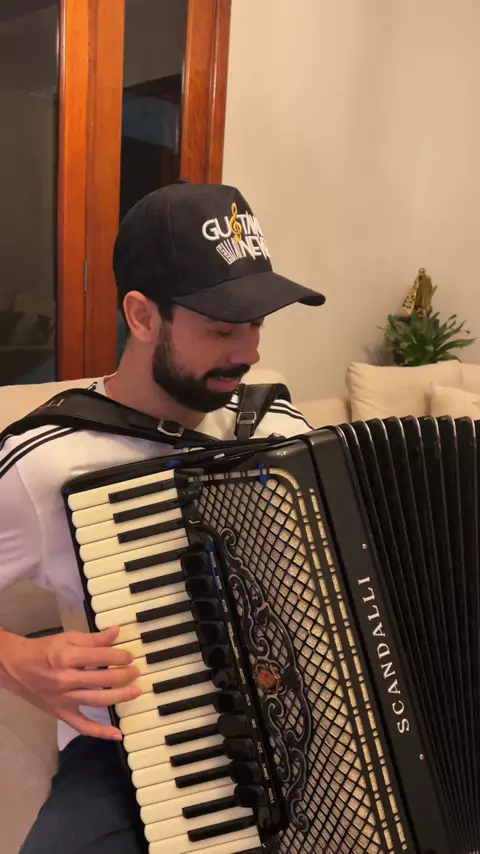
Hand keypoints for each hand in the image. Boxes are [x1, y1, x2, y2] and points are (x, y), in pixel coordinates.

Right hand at [0, 626, 139, 739]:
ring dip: (119, 697)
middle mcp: (66, 680)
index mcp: (67, 658)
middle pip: (102, 680)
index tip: (129, 655)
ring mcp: (64, 699)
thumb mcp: (68, 638)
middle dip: (124, 675)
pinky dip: (100, 732)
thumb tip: (116, 632)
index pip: (101, 657)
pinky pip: (82, 726)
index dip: (120, 656)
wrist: (18, 667)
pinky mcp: (62, 713)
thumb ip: (93, 638)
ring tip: (135, 691)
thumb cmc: (45, 650)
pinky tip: (117, 734)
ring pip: (97, 701)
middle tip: (136, 671)